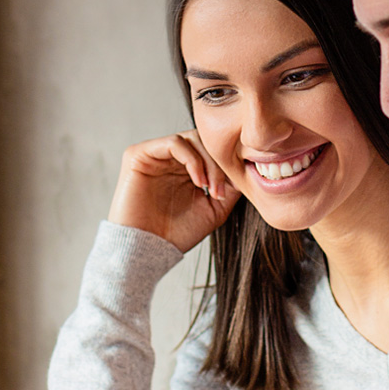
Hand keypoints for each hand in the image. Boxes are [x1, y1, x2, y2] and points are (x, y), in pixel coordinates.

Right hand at [107, 130, 240, 251]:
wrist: (147, 250)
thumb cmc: (177, 234)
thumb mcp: (215, 209)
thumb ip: (231, 187)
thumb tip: (250, 168)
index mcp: (185, 169)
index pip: (212, 150)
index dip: (227, 165)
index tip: (233, 190)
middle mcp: (169, 159)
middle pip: (204, 141)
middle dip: (219, 163)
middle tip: (220, 190)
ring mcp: (155, 155)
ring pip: (192, 138)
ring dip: (208, 162)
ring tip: (210, 188)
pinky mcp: (139, 154)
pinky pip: (174, 142)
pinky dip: (192, 159)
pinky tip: (198, 181)